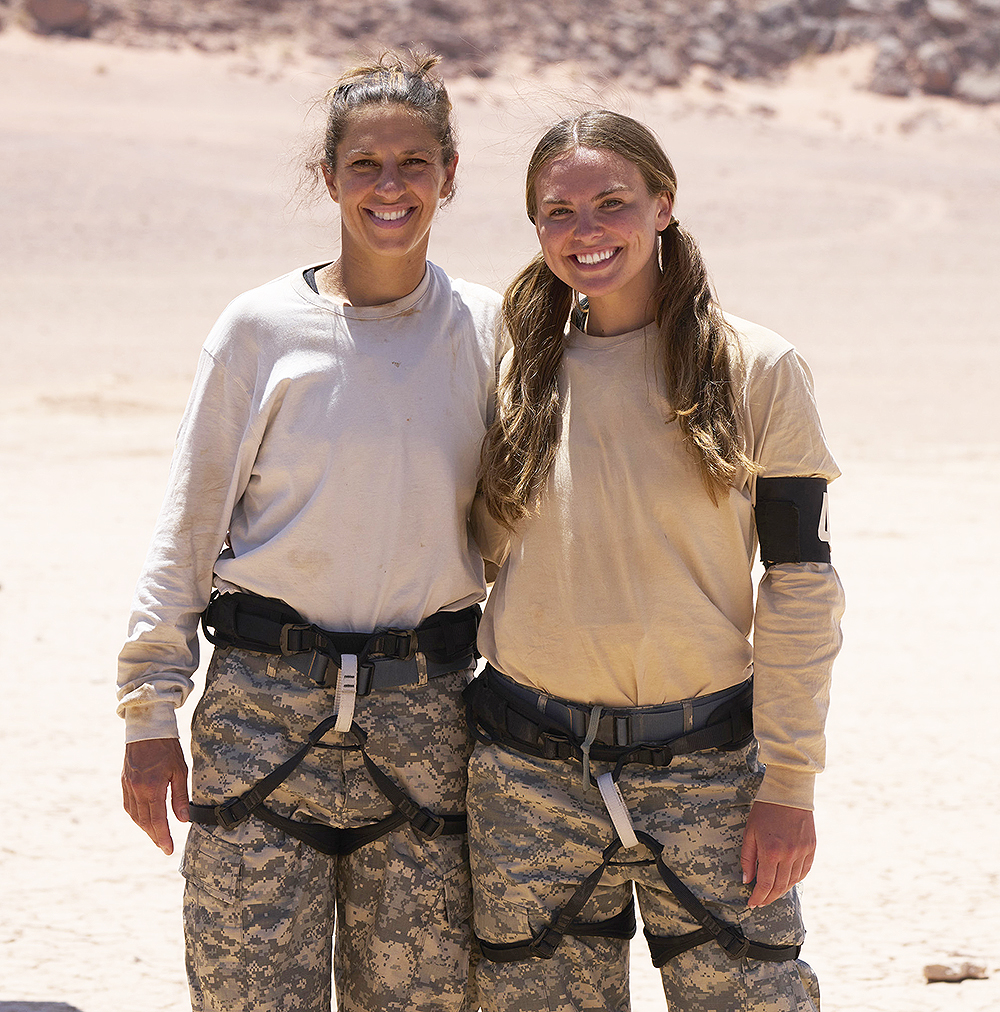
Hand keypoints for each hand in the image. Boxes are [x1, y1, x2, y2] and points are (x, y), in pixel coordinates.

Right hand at [122, 738, 189, 855]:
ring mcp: (128, 786)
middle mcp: (137, 790)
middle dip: (155, 836)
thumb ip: (180, 796)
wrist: (147, 729)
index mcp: (152, 788)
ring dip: (145, 828)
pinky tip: (145, 820)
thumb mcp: (180, 770)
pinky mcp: (124, 782)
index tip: (169, 850)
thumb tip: (183, 819)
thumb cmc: (167, 747)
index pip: (157, 820)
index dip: (163, 837)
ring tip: (157, 836)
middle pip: (144, 822)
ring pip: (135, 816)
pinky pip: (129, 806)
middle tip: (164, 846)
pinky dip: (137, 816)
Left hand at [740, 801, 814, 907]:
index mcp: (770, 851)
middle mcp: (789, 855)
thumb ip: (748, 858)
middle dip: (769, 897)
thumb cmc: (764, 810)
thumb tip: (747, 880)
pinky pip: (804, 871)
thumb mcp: (750, 832)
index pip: (765, 884)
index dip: (758, 897)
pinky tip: (787, 881)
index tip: (752, 903)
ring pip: (793, 881)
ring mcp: (802, 852)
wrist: (789, 792)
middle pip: (780, 886)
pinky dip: (795, 879)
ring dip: (782, 890)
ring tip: (772, 893)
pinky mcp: (811, 848)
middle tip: (760, 901)